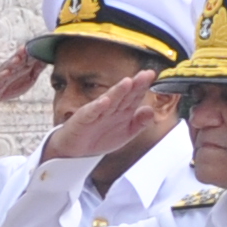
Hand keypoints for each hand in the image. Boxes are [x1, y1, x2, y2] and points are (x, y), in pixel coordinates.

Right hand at [0, 43, 47, 110]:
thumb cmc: (7, 84)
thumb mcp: (26, 79)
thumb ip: (36, 69)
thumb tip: (48, 60)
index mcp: (21, 66)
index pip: (30, 57)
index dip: (37, 52)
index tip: (46, 45)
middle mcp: (11, 67)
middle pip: (20, 59)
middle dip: (26, 52)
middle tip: (33, 45)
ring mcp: (2, 74)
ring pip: (9, 66)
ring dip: (14, 61)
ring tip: (19, 56)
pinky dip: (2, 75)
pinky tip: (6, 72)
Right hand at [43, 68, 167, 168]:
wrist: (76, 151)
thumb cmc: (99, 138)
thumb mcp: (126, 133)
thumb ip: (140, 123)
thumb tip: (151, 110)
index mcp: (122, 110)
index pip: (134, 96)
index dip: (142, 86)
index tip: (151, 75)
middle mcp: (110, 108)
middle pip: (124, 95)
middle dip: (134, 85)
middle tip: (144, 74)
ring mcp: (96, 112)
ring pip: (109, 100)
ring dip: (118, 91)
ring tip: (127, 82)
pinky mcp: (83, 120)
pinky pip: (91, 112)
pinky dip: (97, 107)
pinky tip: (105, 101)